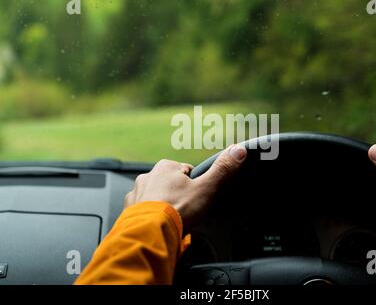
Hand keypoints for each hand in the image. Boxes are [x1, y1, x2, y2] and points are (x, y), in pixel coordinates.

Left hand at [125, 144, 246, 229]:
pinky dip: (151, 218)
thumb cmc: (178, 209)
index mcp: (166, 166)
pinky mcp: (128, 211)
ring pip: (156, 198)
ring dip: (163, 207)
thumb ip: (222, 170)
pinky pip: (143, 212)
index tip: (196, 199)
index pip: (186, 172)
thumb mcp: (206, 188)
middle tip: (185, 212)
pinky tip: (159, 226)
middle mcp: (147, 176)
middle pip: (170, 185)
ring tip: (172, 221)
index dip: (195, 186)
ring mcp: (136, 194)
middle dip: (178, 197)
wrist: (149, 233)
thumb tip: (239, 150)